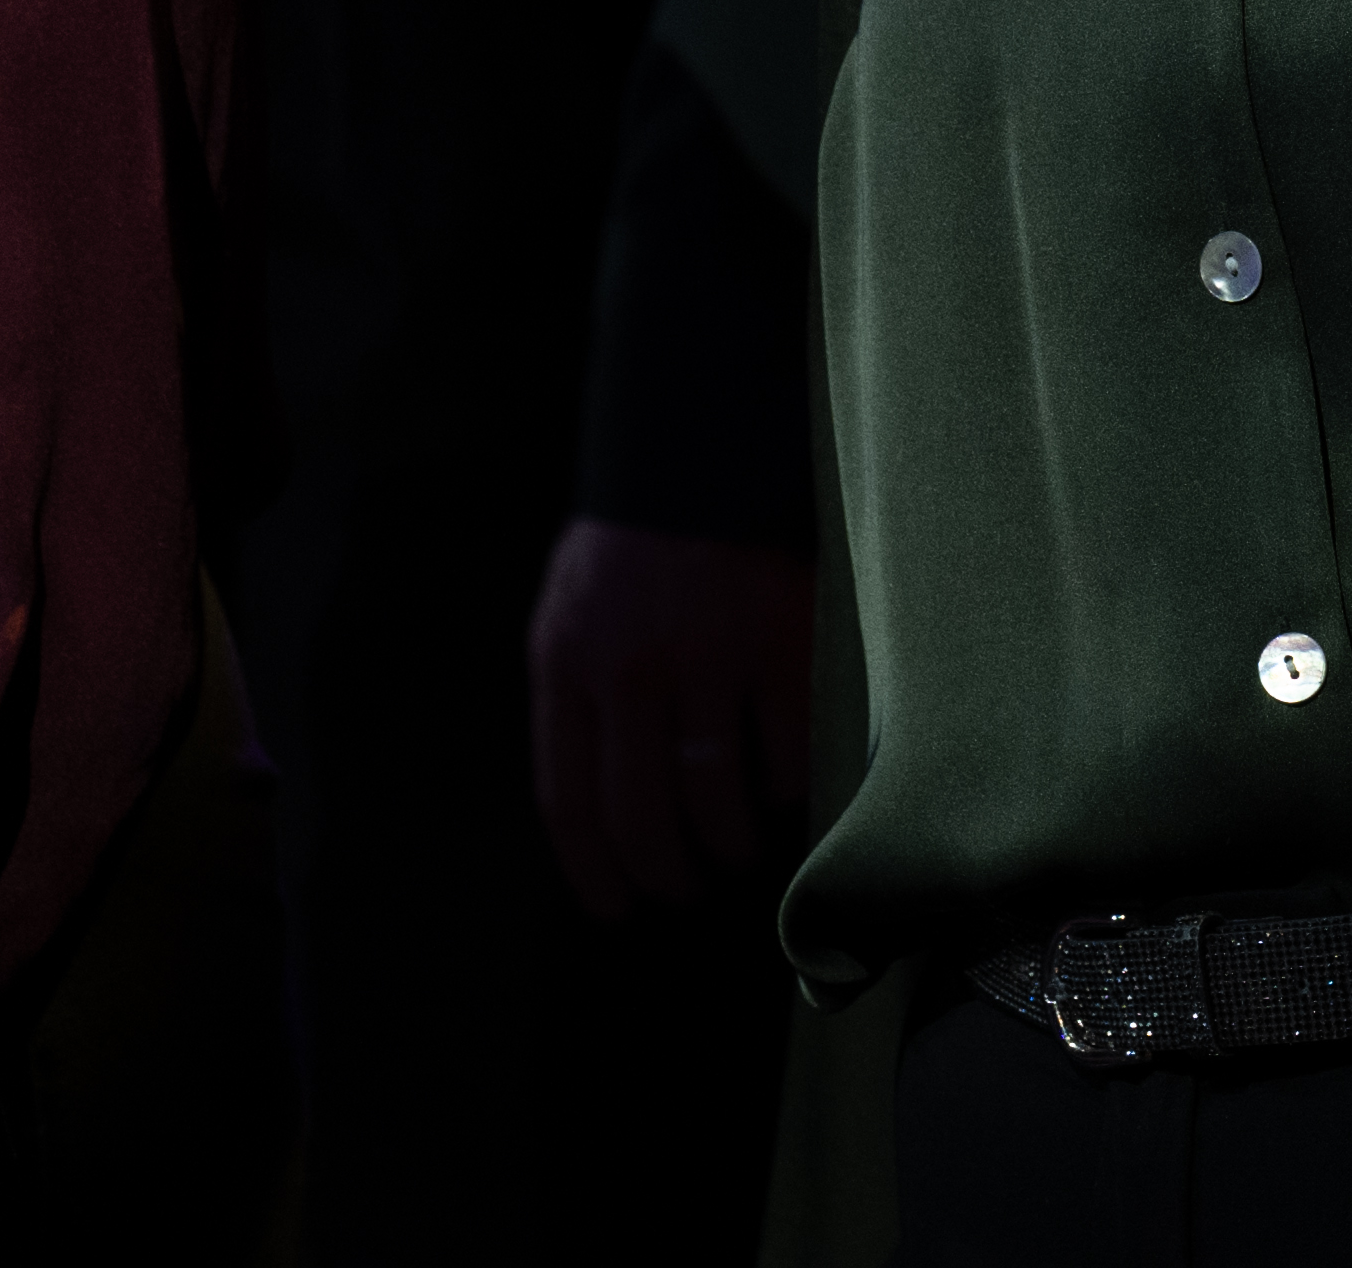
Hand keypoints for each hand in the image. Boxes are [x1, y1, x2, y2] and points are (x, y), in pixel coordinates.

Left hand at [525, 516, 820, 922]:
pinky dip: (786, 786)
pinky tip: (784, 790)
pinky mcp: (778, 638)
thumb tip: (600, 815)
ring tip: (738, 852)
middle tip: (686, 891)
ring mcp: (707, 653)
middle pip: (642, 814)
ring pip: (716, 797)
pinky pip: (784, 751)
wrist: (698, 442)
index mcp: (565, 661)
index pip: (569, 800)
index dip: (594, 872)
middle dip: (666, 874)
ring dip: (729, 845)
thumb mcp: (571, 615)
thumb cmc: (631, 548)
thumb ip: (578, 701)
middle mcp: (629, 666)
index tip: (618, 909)